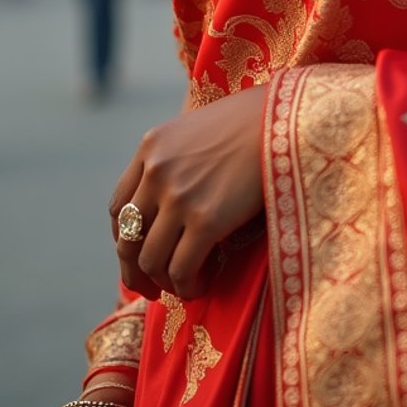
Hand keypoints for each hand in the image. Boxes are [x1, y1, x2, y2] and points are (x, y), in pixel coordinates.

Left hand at [109, 85, 267, 301]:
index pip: (119, 206)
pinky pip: (182, 269)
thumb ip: (176, 159)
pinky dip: (186, 286)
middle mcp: (157, 171)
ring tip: (183, 287)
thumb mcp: (198, 130)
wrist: (286, 118)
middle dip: (135, 271)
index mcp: (151, 147)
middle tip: (150, 288)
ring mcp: (179, 197)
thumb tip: (170, 204)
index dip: (124, 238)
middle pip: (128, 238)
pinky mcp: (206, 220)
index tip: (137, 254)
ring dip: (163, 282)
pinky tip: (201, 286)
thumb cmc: (252, 122)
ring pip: (151, 260)